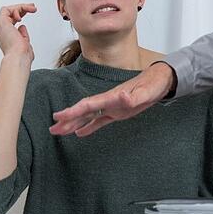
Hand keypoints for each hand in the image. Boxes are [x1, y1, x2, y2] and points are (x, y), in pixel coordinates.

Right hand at [0, 3, 36, 60]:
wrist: (18, 58)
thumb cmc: (22, 55)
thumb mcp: (24, 43)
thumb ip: (23, 35)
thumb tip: (22, 27)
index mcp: (5, 36)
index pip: (11, 21)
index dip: (20, 14)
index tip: (31, 11)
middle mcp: (0, 31)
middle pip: (9, 14)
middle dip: (21, 8)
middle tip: (32, 6)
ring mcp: (0, 27)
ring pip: (7, 10)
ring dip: (21, 7)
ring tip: (32, 8)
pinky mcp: (2, 23)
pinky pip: (6, 9)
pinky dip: (17, 8)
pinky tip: (25, 11)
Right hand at [50, 62, 175, 136]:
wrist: (160, 81)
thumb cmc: (153, 85)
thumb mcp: (145, 92)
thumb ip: (133, 96)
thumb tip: (120, 96)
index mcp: (112, 97)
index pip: (88, 105)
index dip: (73, 111)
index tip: (59, 116)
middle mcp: (108, 101)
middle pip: (84, 111)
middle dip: (68, 119)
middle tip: (53, 128)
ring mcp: (111, 106)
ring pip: (88, 117)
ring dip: (74, 123)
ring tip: (59, 132)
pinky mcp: (117, 112)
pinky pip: (99, 121)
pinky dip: (89, 126)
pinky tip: (79, 132)